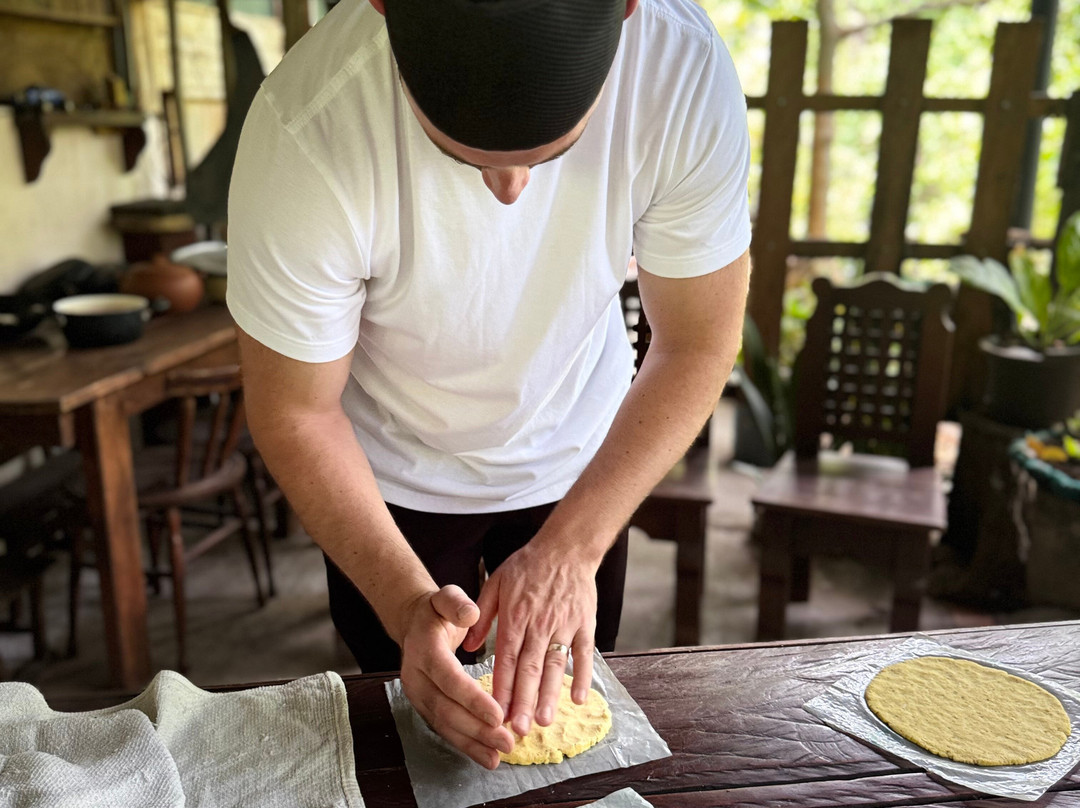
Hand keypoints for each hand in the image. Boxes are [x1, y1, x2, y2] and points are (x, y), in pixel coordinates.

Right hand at [399, 585, 515, 768]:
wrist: (414, 624)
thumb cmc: (438, 611)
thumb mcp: (446, 597)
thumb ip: (457, 603)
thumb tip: (471, 614)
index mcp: (423, 649)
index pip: (448, 678)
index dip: (472, 698)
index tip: (498, 714)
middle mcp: (415, 676)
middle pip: (445, 708)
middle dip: (477, 729)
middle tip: (507, 740)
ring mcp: (418, 695)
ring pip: (444, 725)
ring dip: (472, 743)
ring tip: (499, 755)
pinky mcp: (425, 707)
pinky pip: (445, 729)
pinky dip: (466, 745)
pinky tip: (487, 757)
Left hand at [462, 541, 598, 736]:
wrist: (566, 547)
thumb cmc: (527, 565)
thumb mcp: (495, 583)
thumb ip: (480, 616)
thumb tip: (466, 647)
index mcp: (515, 615)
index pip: (506, 658)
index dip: (501, 686)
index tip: (495, 712)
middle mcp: (539, 623)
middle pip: (530, 668)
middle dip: (524, 700)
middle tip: (519, 728)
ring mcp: (564, 624)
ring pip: (556, 665)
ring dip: (551, 695)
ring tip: (545, 721)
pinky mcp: (585, 623)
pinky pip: (585, 653)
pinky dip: (582, 675)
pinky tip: (578, 698)